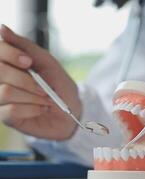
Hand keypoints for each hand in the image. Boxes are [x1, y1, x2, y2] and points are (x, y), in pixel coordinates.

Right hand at [0, 25, 80, 139]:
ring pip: (5, 92)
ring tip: (45, 99)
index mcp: (7, 64)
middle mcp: (0, 80)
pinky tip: (41, 109)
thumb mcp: (46, 61)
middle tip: (43, 87)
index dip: (10, 54)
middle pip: (0, 71)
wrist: (72, 108)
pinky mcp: (6, 117)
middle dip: (27, 79)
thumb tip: (2, 28)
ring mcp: (0, 100)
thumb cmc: (58, 83)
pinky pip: (11, 111)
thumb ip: (25, 45)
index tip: (28, 61)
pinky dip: (33, 109)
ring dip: (33, 96)